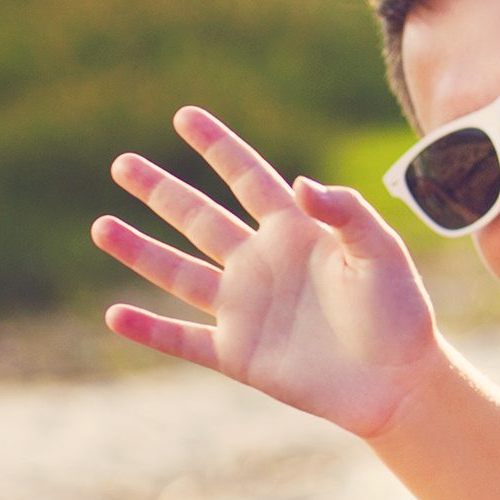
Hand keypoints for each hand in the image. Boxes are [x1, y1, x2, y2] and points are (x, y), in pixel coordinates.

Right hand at [97, 107, 438, 438]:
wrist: (398, 383)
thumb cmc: (399, 313)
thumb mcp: (381, 252)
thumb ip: (345, 212)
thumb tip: (298, 182)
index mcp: (296, 233)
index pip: (249, 179)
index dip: (219, 147)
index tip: (185, 116)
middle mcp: (262, 264)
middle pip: (199, 218)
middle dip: (161, 191)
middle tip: (122, 163)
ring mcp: (246, 309)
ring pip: (179, 273)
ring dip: (140, 251)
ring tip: (101, 226)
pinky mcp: (239, 355)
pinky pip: (184, 339)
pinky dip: (150, 330)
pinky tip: (115, 315)